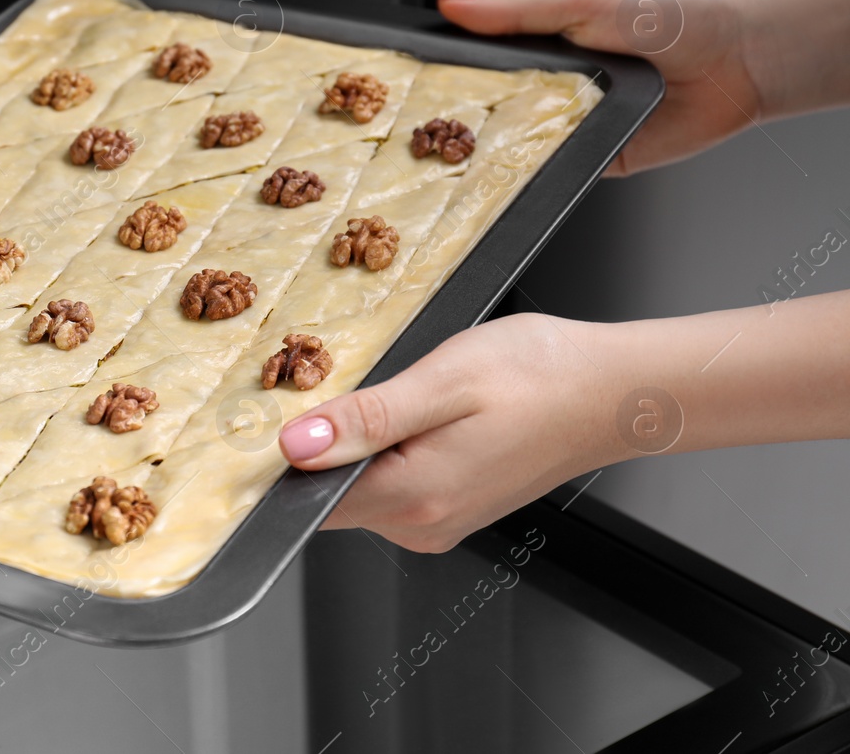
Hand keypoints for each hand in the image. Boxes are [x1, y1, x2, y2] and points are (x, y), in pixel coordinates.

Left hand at [279, 313, 616, 552]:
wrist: (611, 391)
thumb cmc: (540, 374)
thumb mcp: (443, 380)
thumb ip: (366, 418)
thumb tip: (296, 447)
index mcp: (415, 497)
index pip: (310, 499)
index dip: (288, 457)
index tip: (295, 412)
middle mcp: (423, 524)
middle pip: (332, 494)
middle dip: (331, 443)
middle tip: (374, 385)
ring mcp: (438, 523)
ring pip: (361, 488)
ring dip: (365, 444)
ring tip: (412, 397)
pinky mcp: (450, 511)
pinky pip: (393, 487)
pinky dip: (393, 451)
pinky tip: (426, 415)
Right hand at [435, 0, 755, 175]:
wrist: (736, 60)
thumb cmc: (672, 17)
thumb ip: (515, 8)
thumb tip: (454, 1)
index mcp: (543, 42)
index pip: (480, 59)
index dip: (447, 68)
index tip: (412, 76)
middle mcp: (554, 85)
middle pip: (491, 106)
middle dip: (462, 116)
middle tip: (425, 122)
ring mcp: (572, 124)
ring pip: (517, 143)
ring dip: (497, 146)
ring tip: (461, 149)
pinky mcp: (594, 159)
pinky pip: (555, 171)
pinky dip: (536, 171)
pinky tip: (515, 164)